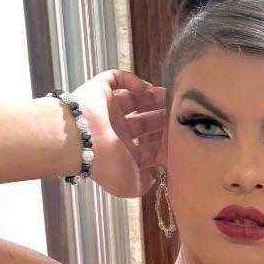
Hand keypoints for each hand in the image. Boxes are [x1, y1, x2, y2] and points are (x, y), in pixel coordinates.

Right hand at [67, 70, 165, 198]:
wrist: (82, 141)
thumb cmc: (107, 164)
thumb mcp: (131, 185)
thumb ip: (146, 184)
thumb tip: (154, 177)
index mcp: (124, 152)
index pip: (149, 144)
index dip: (166, 140)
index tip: (181, 136)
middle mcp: (117, 131)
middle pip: (145, 121)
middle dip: (162, 117)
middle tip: (177, 113)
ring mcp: (108, 110)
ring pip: (135, 99)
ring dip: (152, 97)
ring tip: (166, 97)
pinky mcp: (100, 90)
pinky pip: (116, 78)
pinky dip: (131, 80)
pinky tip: (144, 88)